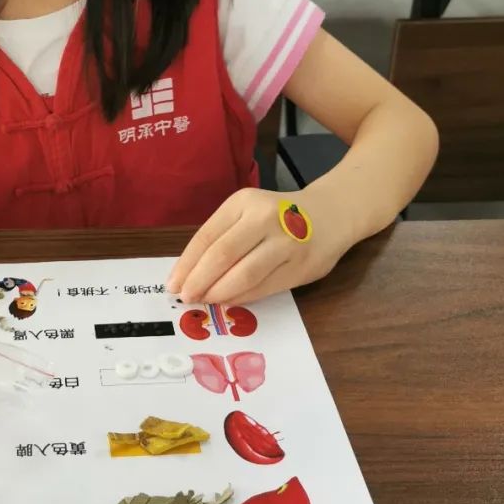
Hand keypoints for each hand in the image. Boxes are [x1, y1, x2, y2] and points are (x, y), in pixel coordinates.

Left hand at [167, 187, 350, 305]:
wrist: (331, 214)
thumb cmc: (277, 216)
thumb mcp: (247, 212)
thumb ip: (222, 236)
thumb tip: (189, 274)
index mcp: (244, 202)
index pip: (207, 236)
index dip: (187, 264)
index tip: (173, 283)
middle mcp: (265, 218)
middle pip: (222, 255)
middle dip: (199, 280)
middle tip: (186, 297)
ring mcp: (287, 242)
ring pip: (244, 274)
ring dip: (219, 292)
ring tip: (205, 301)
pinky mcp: (301, 266)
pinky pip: (265, 287)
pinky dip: (242, 297)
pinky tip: (229, 301)